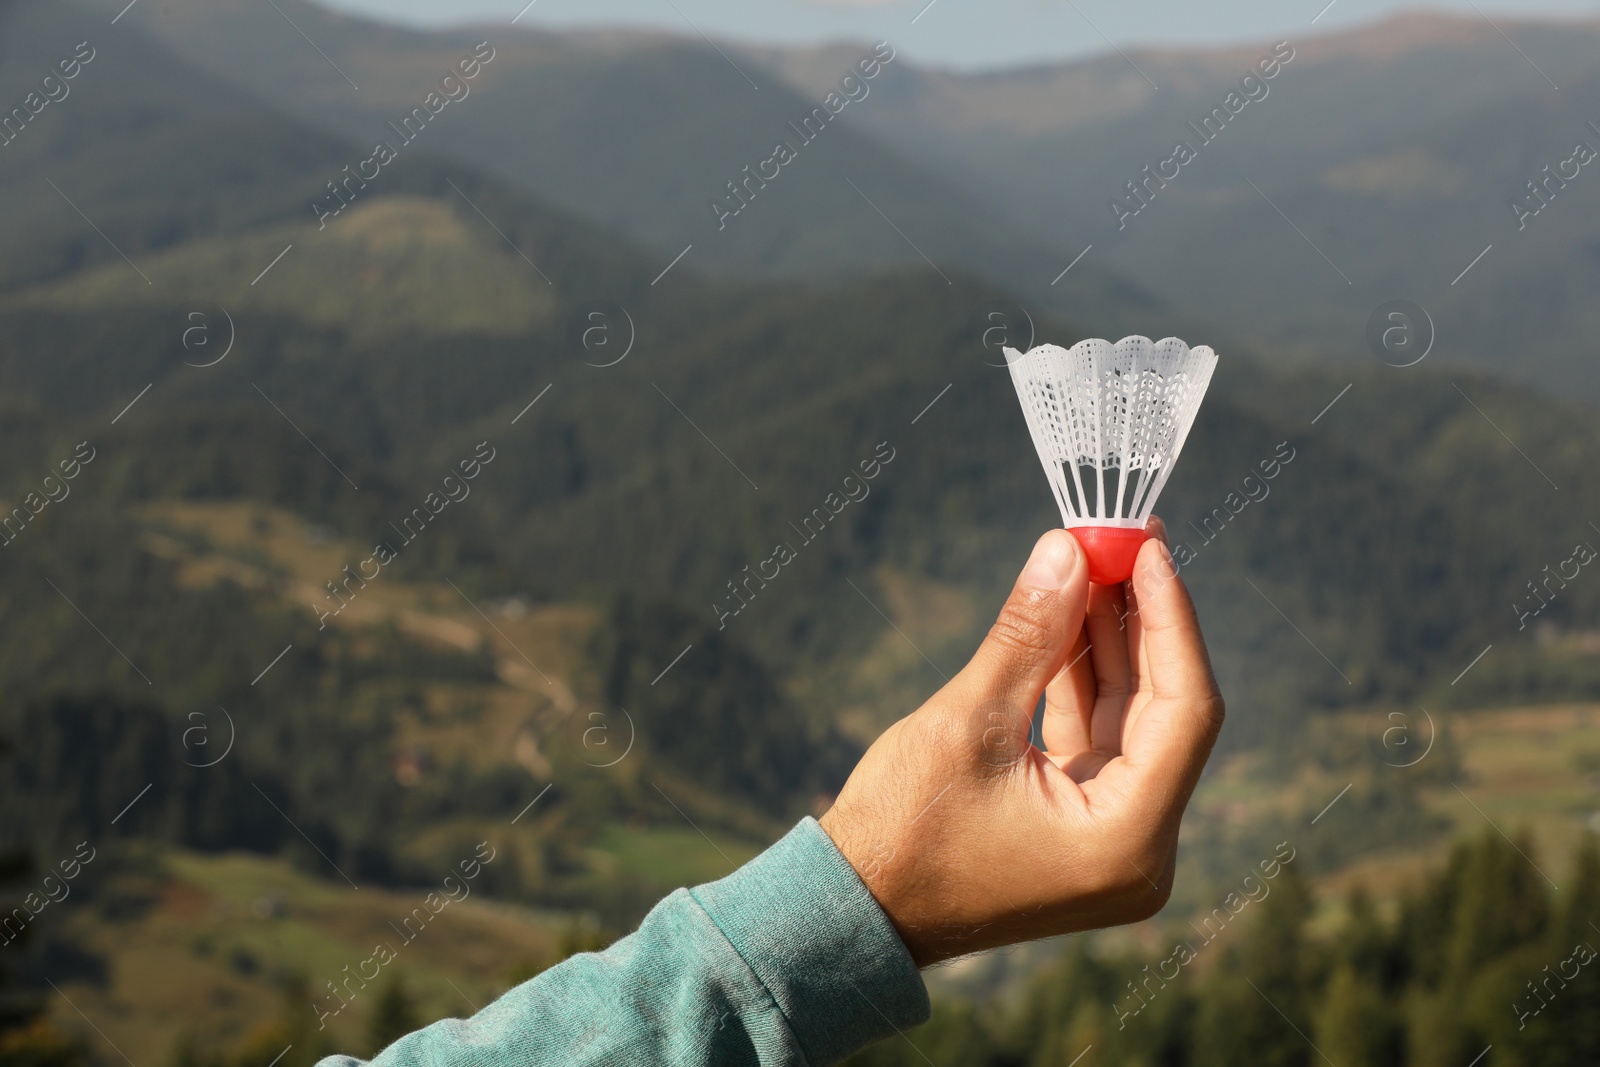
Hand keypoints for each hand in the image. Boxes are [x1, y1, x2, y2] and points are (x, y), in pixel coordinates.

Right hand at [818, 518, 1223, 966]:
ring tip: (1091, 560)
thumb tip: (1067, 550)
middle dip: (1140, 620)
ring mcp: (1110, 841)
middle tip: (1121, 539)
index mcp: (1126, 840)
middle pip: (1165, 711)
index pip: (1184, 710)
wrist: (852, 910)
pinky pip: (1098, 738)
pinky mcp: (1079, 827)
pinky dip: (1081, 679)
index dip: (1170, 619)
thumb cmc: (903, 831)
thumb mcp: (968, 721)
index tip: (1148, 548)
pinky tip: (1069, 612)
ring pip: (1130, 718)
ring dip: (1108, 641)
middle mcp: (1137, 849)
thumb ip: (1027, 635)